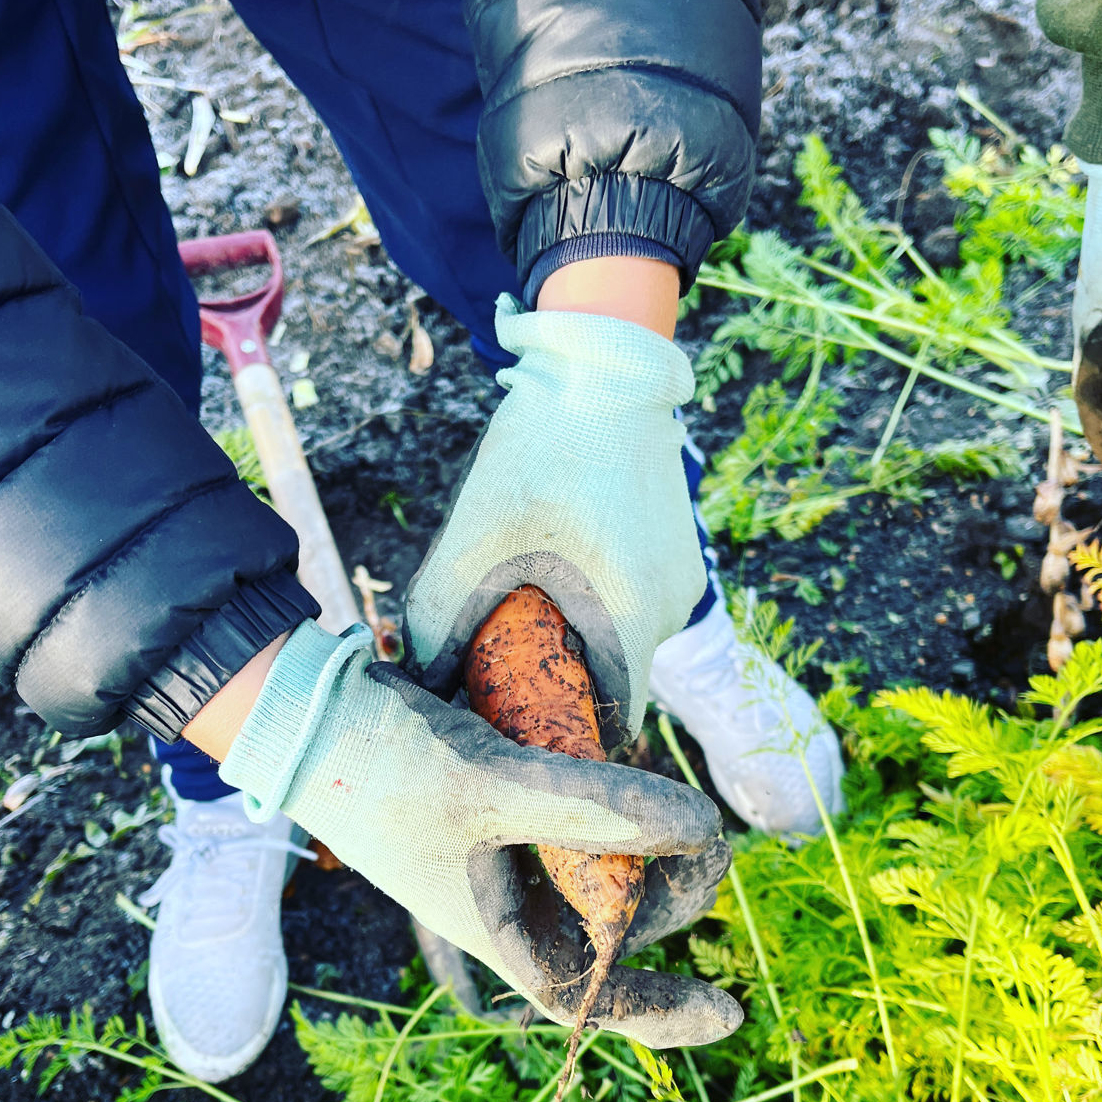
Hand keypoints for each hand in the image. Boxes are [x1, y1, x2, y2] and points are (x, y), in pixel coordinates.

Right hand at [218, 622, 740, 1048]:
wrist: (307, 709)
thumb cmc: (383, 766)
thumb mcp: (494, 787)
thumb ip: (598, 808)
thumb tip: (703, 829)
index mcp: (496, 928)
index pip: (589, 996)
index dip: (661, 1013)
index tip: (728, 1012)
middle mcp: (503, 899)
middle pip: (609, 922)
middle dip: (667, 891)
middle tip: (708, 839)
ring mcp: (499, 850)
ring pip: (595, 865)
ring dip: (640, 838)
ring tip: (673, 794)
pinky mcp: (495, 801)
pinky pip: (570, 815)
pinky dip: (605, 796)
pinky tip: (627, 755)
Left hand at [402, 291, 705, 744]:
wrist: (607, 363)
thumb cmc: (541, 448)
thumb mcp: (476, 535)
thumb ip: (440, 619)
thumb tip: (418, 685)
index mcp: (629, 612)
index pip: (611, 721)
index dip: (563, 738)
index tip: (514, 732)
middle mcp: (670, 607)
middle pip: (612, 681)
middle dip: (557, 686)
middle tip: (499, 671)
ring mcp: (682, 580)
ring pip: (622, 641)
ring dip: (575, 641)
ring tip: (522, 612)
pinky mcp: (679, 555)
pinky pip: (633, 605)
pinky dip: (596, 605)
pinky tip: (556, 571)